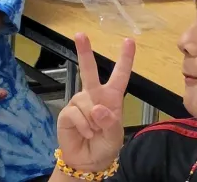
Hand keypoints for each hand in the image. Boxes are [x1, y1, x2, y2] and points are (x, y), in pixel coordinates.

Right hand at [56, 34, 135, 173]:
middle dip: (84, 53)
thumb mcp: (115, 136)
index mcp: (112, 99)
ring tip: (94, 132)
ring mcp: (79, 103)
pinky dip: (83, 126)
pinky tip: (85, 133)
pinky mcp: (67, 112)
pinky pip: (75, 113)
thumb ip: (109, 122)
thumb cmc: (105, 147)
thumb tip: (97, 108)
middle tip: (80, 34)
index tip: (129, 41)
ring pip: (85, 101)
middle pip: (90, 72)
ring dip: (92, 121)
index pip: (120, 77)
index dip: (125, 60)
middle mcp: (94, 97)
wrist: (87, 162)